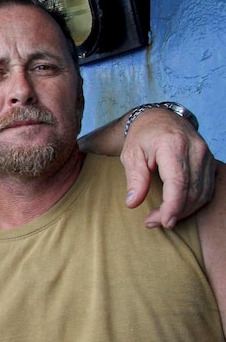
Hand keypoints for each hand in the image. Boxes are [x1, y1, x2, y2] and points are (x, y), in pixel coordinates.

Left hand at [122, 107, 214, 228]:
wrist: (160, 118)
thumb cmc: (143, 137)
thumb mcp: (131, 154)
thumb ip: (134, 178)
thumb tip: (133, 203)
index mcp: (173, 145)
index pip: (178, 182)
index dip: (173, 205)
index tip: (165, 222)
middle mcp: (195, 150)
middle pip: (191, 191)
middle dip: (173, 212)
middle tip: (152, 222)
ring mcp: (205, 155)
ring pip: (202, 193)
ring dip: (183, 211)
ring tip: (161, 217)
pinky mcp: (209, 162)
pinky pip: (207, 189)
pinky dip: (193, 203)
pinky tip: (177, 209)